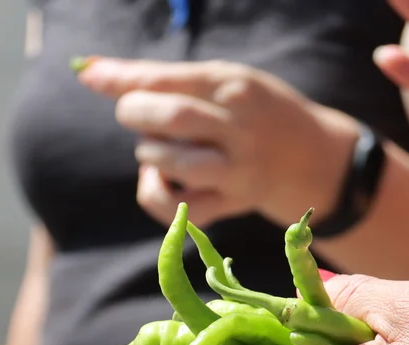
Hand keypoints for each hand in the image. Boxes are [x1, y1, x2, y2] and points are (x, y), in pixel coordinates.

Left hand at [75, 58, 357, 227]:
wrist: (319, 161)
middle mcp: (239, 127)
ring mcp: (238, 169)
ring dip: (149, 154)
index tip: (89, 76)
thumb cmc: (259, 113)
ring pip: (174, 162)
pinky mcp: (234, 203)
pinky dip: (156, 195)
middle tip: (133, 114)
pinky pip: (180, 209)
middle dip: (136, 114)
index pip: (169, 80)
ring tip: (157, 149)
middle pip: (172, 118)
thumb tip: (90, 72)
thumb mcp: (228, 82)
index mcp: (236, 87)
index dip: (123, 79)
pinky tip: (161, 181)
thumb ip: (168, 79)